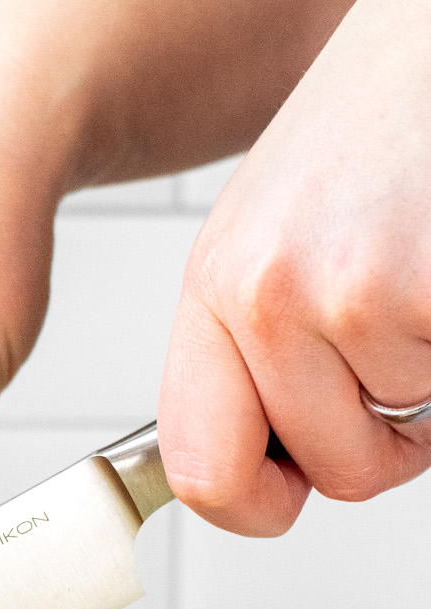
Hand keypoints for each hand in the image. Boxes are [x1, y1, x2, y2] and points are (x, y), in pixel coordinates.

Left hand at [158, 0, 430, 535]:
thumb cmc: (398, 104)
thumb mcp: (289, 219)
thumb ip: (263, 337)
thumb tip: (268, 460)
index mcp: (219, 282)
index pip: (200, 470)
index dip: (258, 503)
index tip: (291, 489)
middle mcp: (270, 293)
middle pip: (331, 472)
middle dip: (386, 438)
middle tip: (412, 346)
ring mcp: (356, 293)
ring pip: (409, 431)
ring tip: (430, 262)